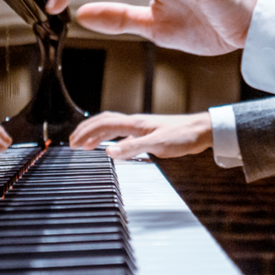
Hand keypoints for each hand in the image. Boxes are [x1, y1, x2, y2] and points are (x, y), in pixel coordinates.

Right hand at [69, 111, 212, 159]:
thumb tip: (108, 153)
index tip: (73, 144)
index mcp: (135, 123)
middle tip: (72, 143)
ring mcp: (142, 127)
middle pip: (105, 122)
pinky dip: (111, 139)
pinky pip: (123, 134)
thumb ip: (133, 148)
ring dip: (97, 134)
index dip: (87, 133)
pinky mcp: (149, 134)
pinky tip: (112, 148)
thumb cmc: (183, 136)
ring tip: (86, 144)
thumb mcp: (157, 145)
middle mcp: (136, 123)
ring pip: (113, 127)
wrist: (202, 131)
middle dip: (87, 131)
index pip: (104, 124)